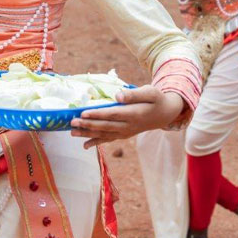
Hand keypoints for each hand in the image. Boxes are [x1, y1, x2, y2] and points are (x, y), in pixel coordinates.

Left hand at [70, 85, 184, 148]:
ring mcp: (126, 132)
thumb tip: (118, 95)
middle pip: (105, 126)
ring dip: (88, 133)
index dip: (98, 114)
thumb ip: (134, 94)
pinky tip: (84, 145)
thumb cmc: (156, 99)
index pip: (112, 114)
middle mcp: (129, 126)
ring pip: (104, 134)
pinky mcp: (124, 134)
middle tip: (72, 122)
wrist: (165, 114)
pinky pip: (109, 139)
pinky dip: (96, 142)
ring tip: (72, 132)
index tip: (83, 112)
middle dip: (88, 124)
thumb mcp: (150, 92)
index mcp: (134, 114)